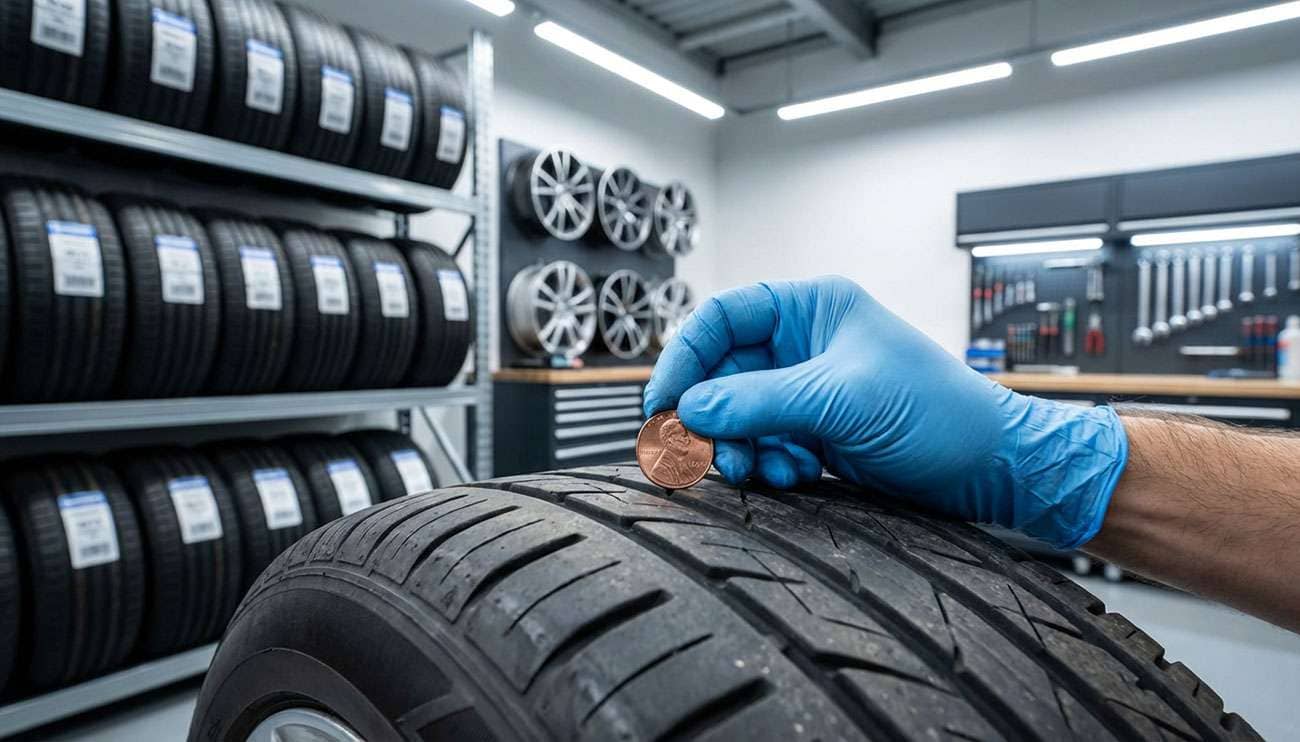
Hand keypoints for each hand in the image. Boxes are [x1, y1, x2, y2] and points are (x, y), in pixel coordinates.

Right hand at [643, 276, 1128, 549]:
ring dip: (738, 446)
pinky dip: (765, 464)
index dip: (685, 357)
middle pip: (721, 373)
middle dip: (712, 415)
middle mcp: (802, 344)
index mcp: (811, 308)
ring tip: (761, 469)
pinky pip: (762, 444)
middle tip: (701, 452)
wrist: (992, 469)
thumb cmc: (938, 413)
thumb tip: (687, 410)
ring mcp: (806, 390)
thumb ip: (760, 402)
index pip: (722, 317)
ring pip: (736, 415)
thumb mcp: (843, 399)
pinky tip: (792, 475)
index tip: (664, 402)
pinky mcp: (814, 432)